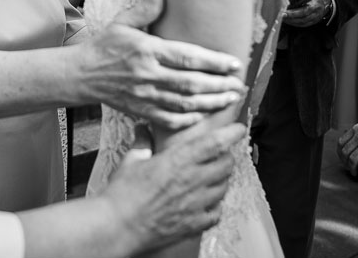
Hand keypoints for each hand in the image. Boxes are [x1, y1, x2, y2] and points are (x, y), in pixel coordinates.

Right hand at [78, 0, 244, 130]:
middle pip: (191, 83)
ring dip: (211, 103)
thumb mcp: (122, 22)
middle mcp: (147, 75)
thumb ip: (146, 7)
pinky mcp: (141, 110)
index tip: (233, 63)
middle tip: (239, 84)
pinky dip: (189, 119)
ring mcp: (144, 96)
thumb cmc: (104, 46)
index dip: (213, 62)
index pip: (187, 57)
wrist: (80, 75)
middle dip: (219, 85)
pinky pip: (170, 119)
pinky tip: (205, 114)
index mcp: (146, 50)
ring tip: (230, 98)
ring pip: (185, 104)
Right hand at [102, 122, 244, 252]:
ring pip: (224, 187)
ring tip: (211, 177)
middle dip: (227, 157)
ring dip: (221, 180)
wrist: (119, 227)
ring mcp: (196, 204)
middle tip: (220, 155)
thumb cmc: (122, 195)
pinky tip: (206, 203)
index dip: (231, 133)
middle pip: (226, 165)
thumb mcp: (130, 161)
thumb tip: (142, 129)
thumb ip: (142, 143)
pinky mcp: (194, 224)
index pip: (214, 143)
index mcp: (178, 161)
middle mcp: (192, 181)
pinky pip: (216, 213)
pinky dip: (215, 206)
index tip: (239, 129)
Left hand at [283, 0, 331, 26]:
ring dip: (291, 22)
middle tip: (280, 16)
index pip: (303, 11)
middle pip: (302, 19)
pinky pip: (303, 25)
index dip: (293, 13)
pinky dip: (295, 24)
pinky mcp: (313, 22)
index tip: (284, 12)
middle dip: (290, 18)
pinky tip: (288, 21)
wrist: (326, 0)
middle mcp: (316, 14)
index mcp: (315, 6)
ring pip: (302, 23)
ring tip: (282, 18)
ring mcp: (315, 19)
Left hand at [337, 115, 357, 178]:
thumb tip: (352, 145)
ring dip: (352, 169)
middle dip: (345, 163)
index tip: (343, 159)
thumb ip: (357, 133)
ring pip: (353, 160)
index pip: (340, 143)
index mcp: (355, 129)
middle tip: (348, 168)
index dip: (339, 153)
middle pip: (345, 153)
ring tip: (355, 173)